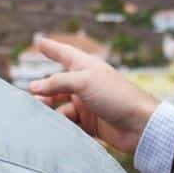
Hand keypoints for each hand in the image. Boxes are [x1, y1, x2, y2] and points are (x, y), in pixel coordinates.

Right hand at [28, 36, 159, 154]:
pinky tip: (56, 131)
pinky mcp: (91, 124)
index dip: (51, 48)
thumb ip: (56, 83)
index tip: (39, 42)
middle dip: (44, 92)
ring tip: (43, 117)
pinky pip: (70, 124)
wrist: (140, 126)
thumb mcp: (83, 82)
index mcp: (85, 68)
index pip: (64, 54)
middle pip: (58, 85)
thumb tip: (33, 87)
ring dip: (52, 112)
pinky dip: (63, 126)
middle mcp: (85, 84)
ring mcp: (88, 104)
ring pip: (61, 107)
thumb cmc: (115, 96)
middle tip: (33, 101)